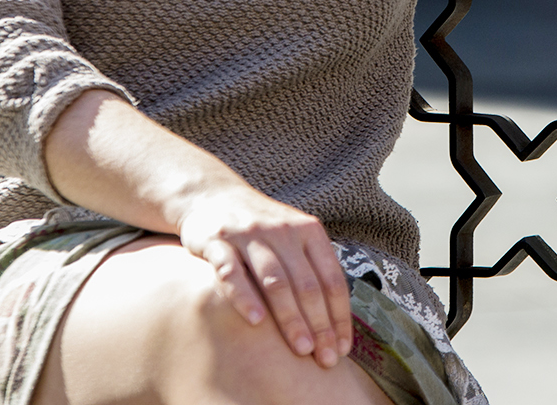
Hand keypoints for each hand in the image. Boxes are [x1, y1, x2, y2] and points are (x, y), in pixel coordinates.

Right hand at [177, 184, 354, 368]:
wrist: (213, 196)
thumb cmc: (262, 230)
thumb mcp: (294, 238)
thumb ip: (313, 269)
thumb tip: (337, 322)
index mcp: (309, 231)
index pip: (332, 279)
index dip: (339, 316)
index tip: (343, 348)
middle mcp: (283, 231)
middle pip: (307, 284)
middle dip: (319, 325)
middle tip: (326, 359)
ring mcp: (250, 235)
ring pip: (276, 281)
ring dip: (290, 318)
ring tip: (301, 349)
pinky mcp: (218, 242)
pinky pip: (232, 273)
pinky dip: (245, 297)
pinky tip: (256, 322)